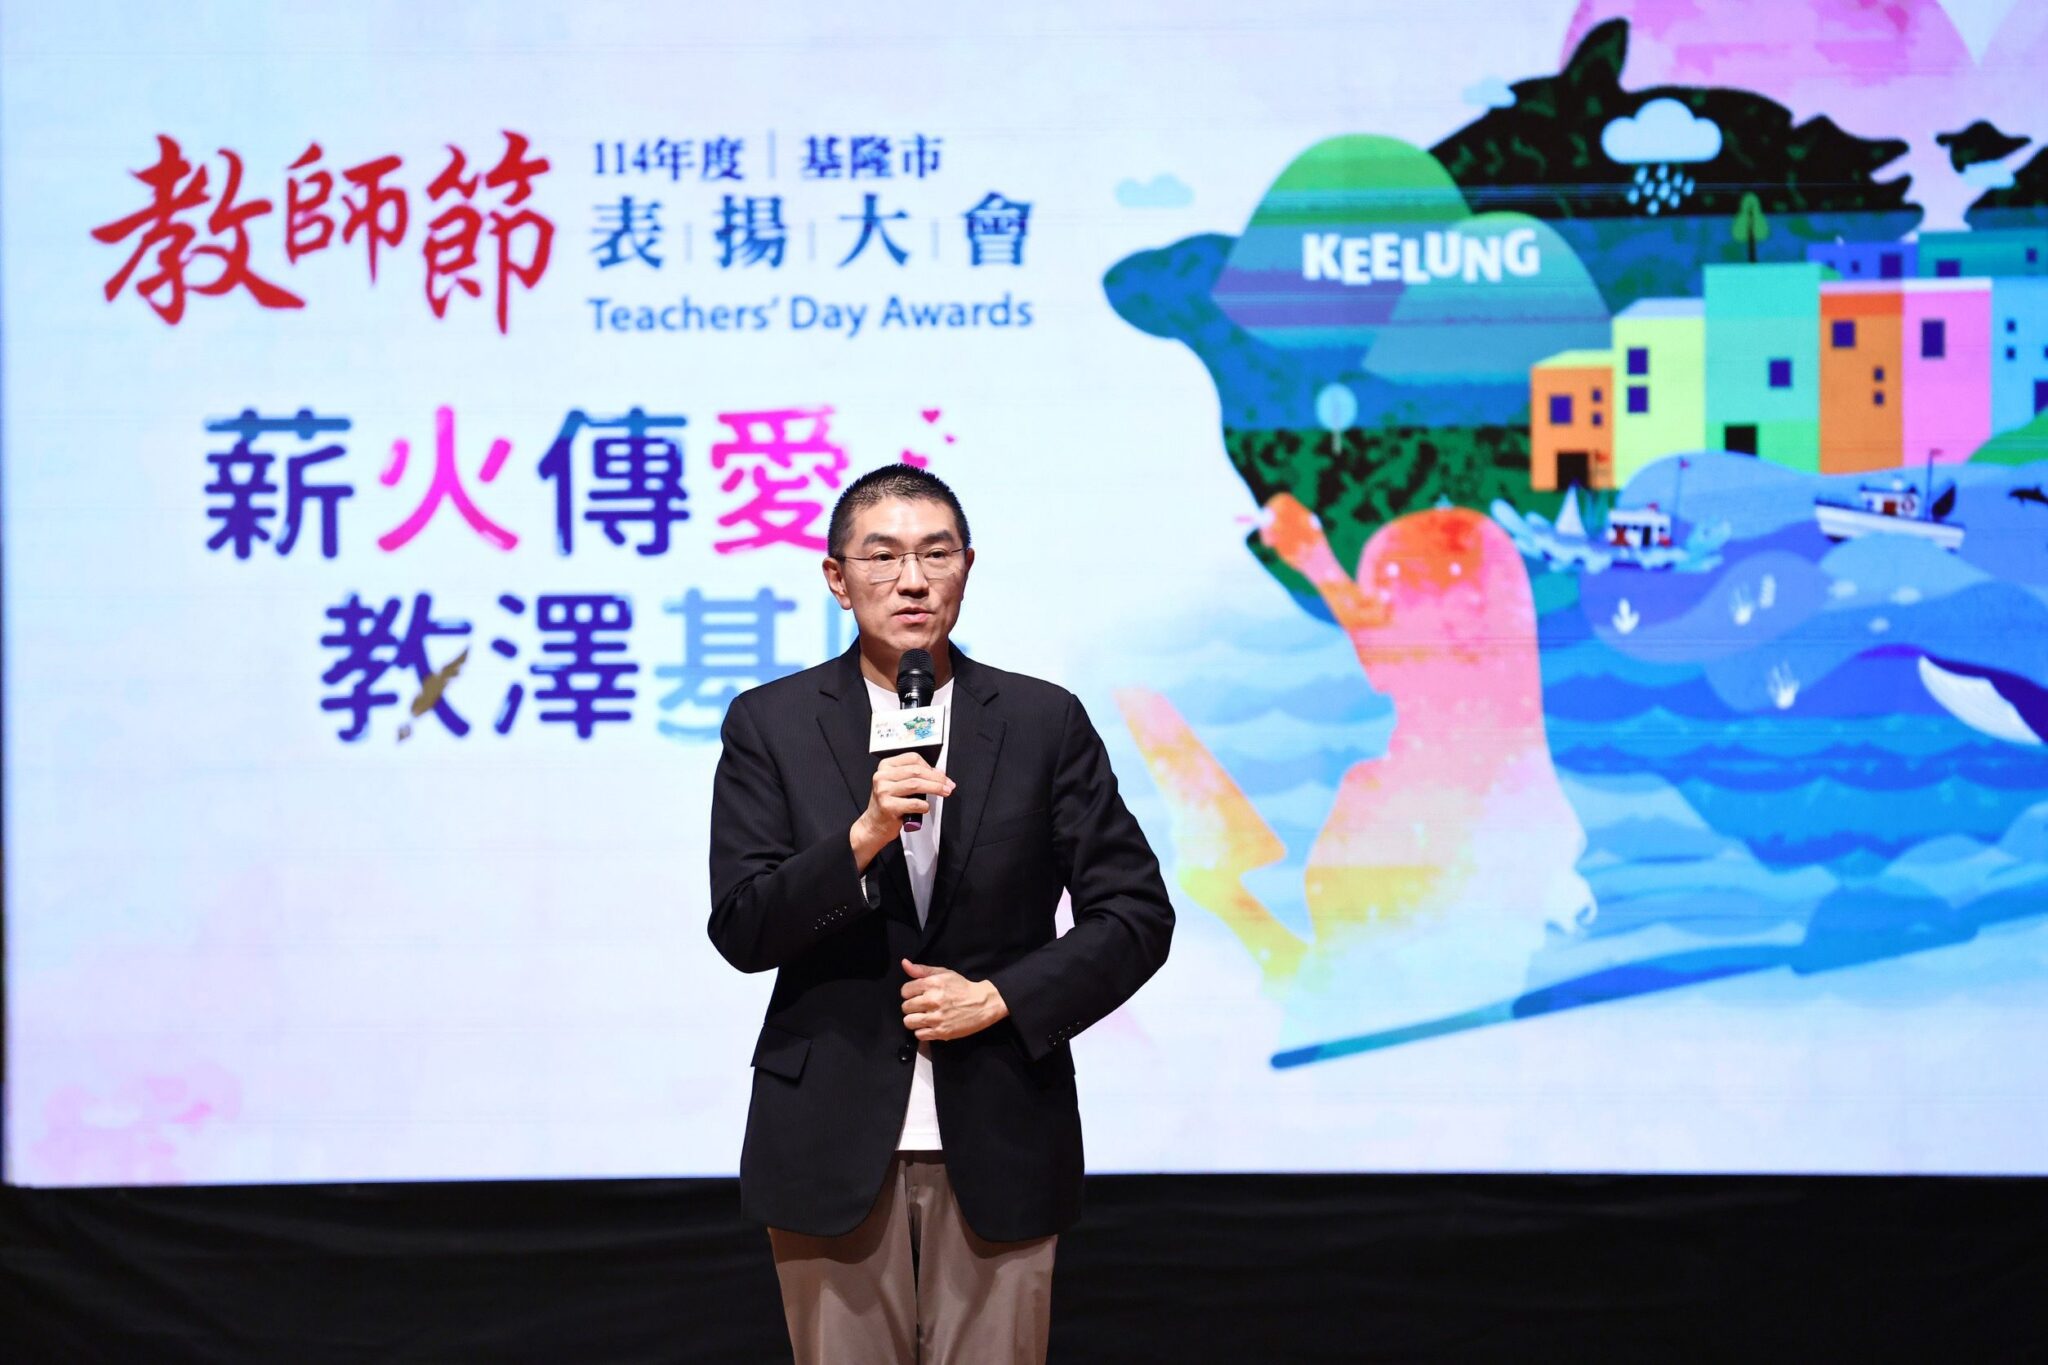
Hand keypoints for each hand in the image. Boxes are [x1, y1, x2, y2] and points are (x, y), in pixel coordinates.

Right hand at [850, 754, 953, 868]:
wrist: (874, 825)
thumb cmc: (888, 804)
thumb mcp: (897, 785)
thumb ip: (914, 776)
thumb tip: (939, 774)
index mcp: (885, 766)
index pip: (912, 758)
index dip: (930, 766)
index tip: (941, 775)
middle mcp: (882, 776)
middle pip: (916, 771)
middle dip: (937, 778)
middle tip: (948, 785)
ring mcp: (883, 791)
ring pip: (916, 784)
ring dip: (935, 788)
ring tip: (944, 792)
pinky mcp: (888, 806)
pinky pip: (913, 803)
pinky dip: (924, 805)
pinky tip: (925, 807)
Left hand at [900, 959, 1007, 1041]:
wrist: (983, 1004)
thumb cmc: (962, 987)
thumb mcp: (944, 973)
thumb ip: (922, 970)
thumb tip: (904, 963)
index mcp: (932, 984)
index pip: (905, 991)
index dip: (910, 992)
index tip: (917, 994)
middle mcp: (932, 1000)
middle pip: (905, 1007)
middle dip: (912, 1006)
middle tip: (922, 1007)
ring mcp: (936, 1018)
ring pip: (909, 1022)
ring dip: (914, 1020)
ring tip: (923, 1017)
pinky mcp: (941, 1032)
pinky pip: (919, 1035)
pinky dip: (923, 1031)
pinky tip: (930, 1026)